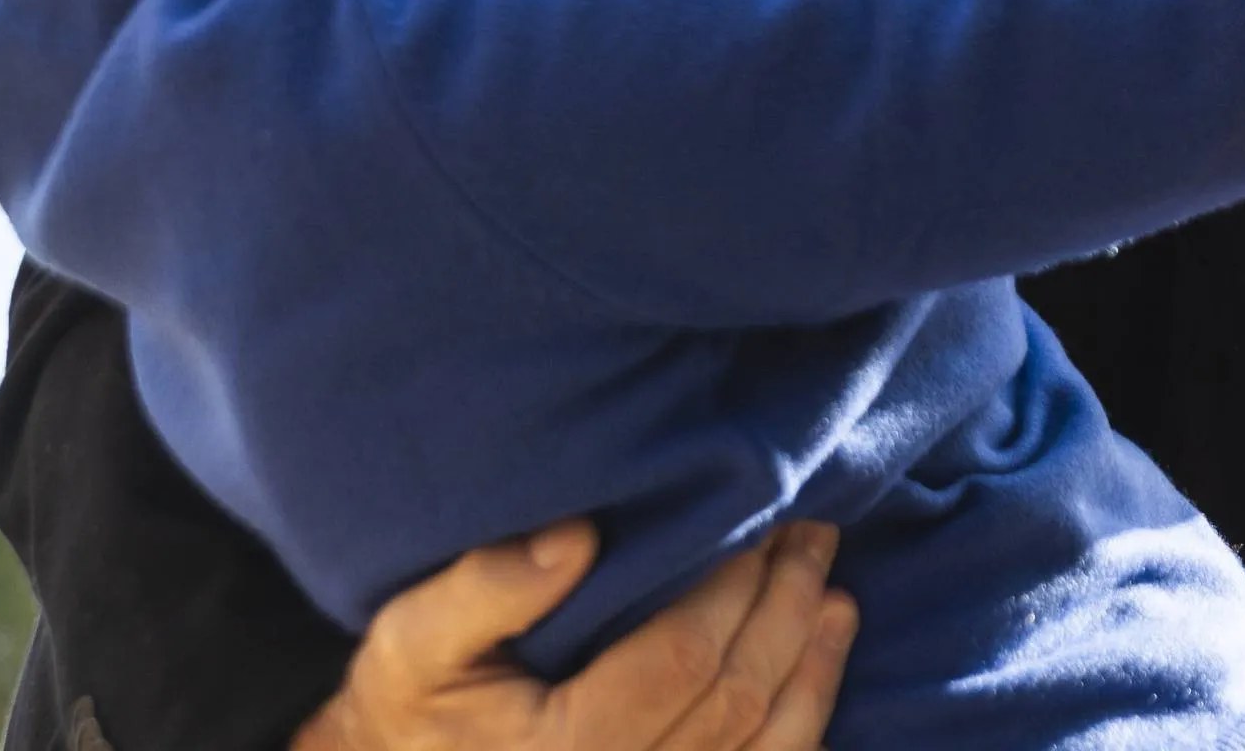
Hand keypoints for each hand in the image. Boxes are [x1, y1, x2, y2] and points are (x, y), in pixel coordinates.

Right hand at [292, 519, 855, 750]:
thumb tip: (576, 536)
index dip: (728, 588)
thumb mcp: (412, 640)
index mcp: (570, 748)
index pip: (679, 660)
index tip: (754, 517)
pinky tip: (821, 666)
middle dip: (781, 608)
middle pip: (734, 697)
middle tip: (812, 530)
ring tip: (833, 590)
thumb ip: (485, 588)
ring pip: (764, 745)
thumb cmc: (411, 706)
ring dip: (811, 664)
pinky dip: (804, 724)